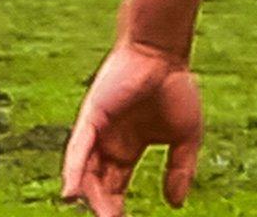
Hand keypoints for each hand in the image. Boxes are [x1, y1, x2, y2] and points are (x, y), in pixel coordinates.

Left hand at [62, 41, 202, 215]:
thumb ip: (179, 171)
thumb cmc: (174, 88)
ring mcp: (97, 129)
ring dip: (88, 195)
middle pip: (97, 183)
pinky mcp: (91, 116)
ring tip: (94, 215)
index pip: (114, 186)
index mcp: (126, 147)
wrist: (164, 54)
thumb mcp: (185, 139)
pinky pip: (77, 148)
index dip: (115, 208)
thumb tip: (174, 204)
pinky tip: (71, 192)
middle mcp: (107, 141)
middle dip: (102, 207)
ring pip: (84, 171)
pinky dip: (73, 170)